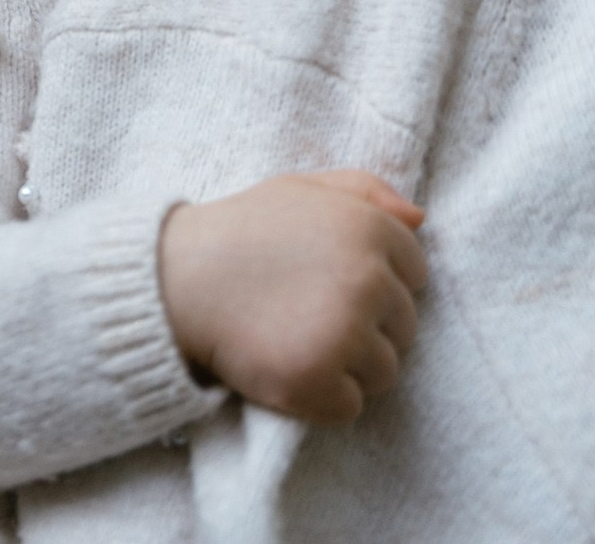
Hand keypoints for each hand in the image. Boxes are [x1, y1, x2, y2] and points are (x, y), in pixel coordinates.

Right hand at [158, 170, 426, 425]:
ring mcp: (343, 333)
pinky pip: (349, 407)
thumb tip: (419, 220)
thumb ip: (365, 190)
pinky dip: (321, 398)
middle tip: (308, 312)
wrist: (174, 279)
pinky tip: (286, 365)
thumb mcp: (300, 189)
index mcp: (368, 229)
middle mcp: (366, 280)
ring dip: (348, 365)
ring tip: (296, 339)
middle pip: (405, 327)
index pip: (416, 274)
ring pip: (384, 372)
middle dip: (366, 326)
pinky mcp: (316, 380)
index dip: (375, 282)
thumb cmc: (241, 232)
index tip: (330, 283)